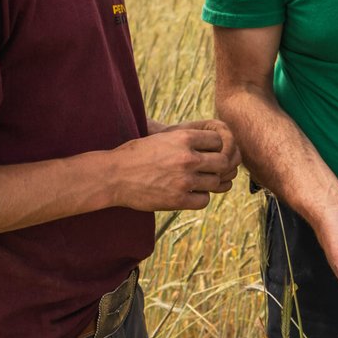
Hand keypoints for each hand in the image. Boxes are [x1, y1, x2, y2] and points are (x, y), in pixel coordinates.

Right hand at [111, 119, 239, 211]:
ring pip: (216, 182)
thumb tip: (213, 144)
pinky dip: (200, 198)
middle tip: (211, 169)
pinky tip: (190, 194)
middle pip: (223, 162)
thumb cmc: (136, 154)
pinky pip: (204, 200)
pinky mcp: (178, 199)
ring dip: (210, 183)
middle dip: (220, 166)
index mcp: (184, 138)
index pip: (219, 140)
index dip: (217, 147)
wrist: (113, 176)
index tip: (209, 152)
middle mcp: (188, 158)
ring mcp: (184, 180)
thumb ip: (187, 141)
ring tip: (198, 182)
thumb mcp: (163, 137)